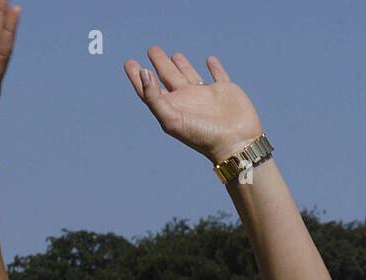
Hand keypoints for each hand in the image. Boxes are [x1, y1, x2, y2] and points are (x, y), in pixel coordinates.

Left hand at [124, 49, 261, 162]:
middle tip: (152, 49)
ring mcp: (207, 95)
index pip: (151, 90)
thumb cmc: (203, 136)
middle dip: (160, 64)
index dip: (138, 78)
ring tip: (174, 55)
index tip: (130, 63)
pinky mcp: (226, 91)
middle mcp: (188, 100)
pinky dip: (215, 68)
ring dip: (182, 65)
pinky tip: (210, 61)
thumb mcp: (171, 120)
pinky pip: (219, 76)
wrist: (236, 144)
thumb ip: (153, 98)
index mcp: (174, 107)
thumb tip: (143, 72)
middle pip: (169, 78)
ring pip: (191, 75)